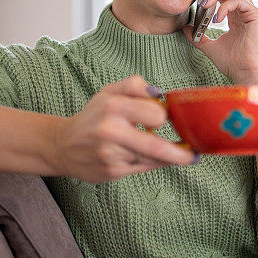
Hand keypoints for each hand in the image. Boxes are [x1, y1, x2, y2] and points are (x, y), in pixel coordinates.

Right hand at [46, 76, 196, 182]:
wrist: (63, 146)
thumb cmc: (93, 116)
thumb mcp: (109, 92)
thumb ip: (136, 85)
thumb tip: (160, 95)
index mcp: (113, 107)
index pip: (155, 114)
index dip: (166, 116)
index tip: (171, 118)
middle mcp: (110, 132)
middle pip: (157, 146)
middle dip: (180, 152)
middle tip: (195, 154)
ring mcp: (111, 154)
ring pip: (153, 160)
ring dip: (170, 158)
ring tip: (183, 156)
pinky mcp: (112, 172)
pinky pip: (144, 168)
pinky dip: (155, 163)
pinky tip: (158, 159)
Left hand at [182, 0, 257, 85]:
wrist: (247, 74)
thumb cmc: (234, 64)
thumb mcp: (210, 47)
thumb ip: (199, 37)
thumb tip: (185, 28)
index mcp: (236, 16)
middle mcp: (245, 11)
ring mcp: (252, 12)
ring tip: (205, 4)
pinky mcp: (256, 16)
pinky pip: (239, 1)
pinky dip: (225, 6)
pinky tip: (217, 19)